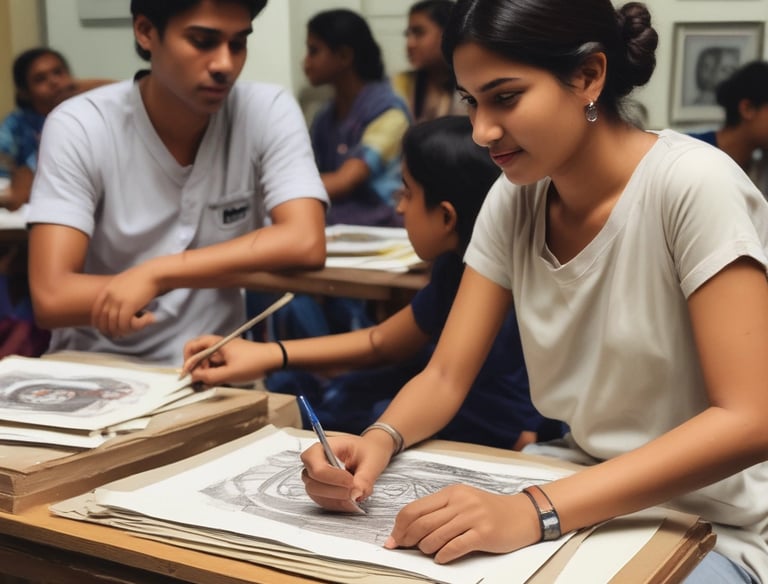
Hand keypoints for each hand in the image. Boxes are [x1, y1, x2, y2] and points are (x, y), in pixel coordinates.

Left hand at [90, 264, 158, 336]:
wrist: (154, 273)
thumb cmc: (143, 276)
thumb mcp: (124, 281)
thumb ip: (118, 291)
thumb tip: (119, 301)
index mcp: (108, 289)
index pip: (96, 309)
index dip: (97, 321)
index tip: (101, 328)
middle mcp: (110, 296)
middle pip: (104, 318)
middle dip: (107, 329)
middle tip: (114, 335)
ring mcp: (119, 301)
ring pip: (114, 323)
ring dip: (119, 331)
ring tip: (126, 333)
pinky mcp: (129, 306)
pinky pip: (124, 323)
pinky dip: (129, 328)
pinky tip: (136, 327)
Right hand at [182, 336, 265, 384]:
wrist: (274, 359)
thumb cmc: (253, 363)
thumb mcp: (230, 373)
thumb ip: (209, 376)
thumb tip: (193, 378)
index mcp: (216, 343)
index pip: (192, 347)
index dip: (187, 361)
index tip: (187, 375)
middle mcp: (218, 345)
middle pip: (198, 354)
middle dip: (196, 368)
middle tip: (199, 381)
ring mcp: (224, 351)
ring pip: (207, 360)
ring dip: (205, 371)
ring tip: (209, 383)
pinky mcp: (230, 357)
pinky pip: (216, 364)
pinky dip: (213, 372)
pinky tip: (217, 380)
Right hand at [300, 434, 391, 512]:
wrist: (368, 454)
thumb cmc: (366, 450)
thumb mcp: (371, 460)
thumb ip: (364, 478)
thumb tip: (356, 494)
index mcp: (321, 448)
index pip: (318, 469)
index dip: (334, 479)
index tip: (352, 482)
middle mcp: (313, 463)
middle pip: (314, 485)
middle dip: (337, 492)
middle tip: (356, 491)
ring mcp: (314, 479)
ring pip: (318, 497)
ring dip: (339, 500)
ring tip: (357, 495)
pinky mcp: (319, 491)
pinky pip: (324, 503)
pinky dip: (339, 505)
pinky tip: (352, 501)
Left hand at [385, 487, 540, 563]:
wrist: (523, 515)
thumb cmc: (490, 511)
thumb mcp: (463, 503)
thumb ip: (440, 512)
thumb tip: (410, 530)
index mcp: (451, 493)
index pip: (415, 508)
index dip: (400, 526)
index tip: (393, 539)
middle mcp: (460, 502)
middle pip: (422, 523)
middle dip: (408, 539)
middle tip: (404, 548)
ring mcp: (473, 516)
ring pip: (436, 536)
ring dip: (426, 549)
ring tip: (428, 552)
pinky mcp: (484, 533)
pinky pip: (455, 547)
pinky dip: (443, 556)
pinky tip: (441, 558)